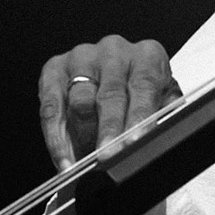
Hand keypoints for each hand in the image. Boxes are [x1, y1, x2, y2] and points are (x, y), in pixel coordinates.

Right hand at [39, 36, 181, 171]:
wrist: (116, 78)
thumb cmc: (142, 93)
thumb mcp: (162, 100)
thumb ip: (163, 115)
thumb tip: (159, 140)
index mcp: (147, 56)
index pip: (144, 86)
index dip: (139, 116)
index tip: (135, 141)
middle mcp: (114, 51)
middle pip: (110, 94)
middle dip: (108, 129)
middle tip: (107, 156)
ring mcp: (82, 57)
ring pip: (79, 101)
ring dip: (82, 137)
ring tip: (87, 163)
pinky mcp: (55, 69)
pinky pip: (51, 107)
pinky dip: (56, 138)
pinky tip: (64, 159)